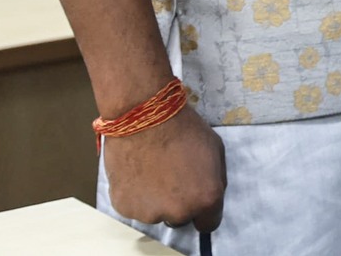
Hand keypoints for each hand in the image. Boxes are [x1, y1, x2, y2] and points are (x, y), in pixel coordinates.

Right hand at [103, 105, 226, 231]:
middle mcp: (178, 212)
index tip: (198, 199)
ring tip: (153, 170)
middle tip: (173, 177)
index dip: (205, 211)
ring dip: (157, 199)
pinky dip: (136, 195)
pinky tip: (138, 171)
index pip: (209, 223)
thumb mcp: (216, 150)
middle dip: (180, 202)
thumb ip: (215, 179)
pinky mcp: (124, 207)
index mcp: (205, 198)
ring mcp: (149, 213)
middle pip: (181, 218)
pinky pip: (135, 206)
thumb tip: (209, 193)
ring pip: (156, 213)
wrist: (145, 118)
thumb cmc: (183, 129)